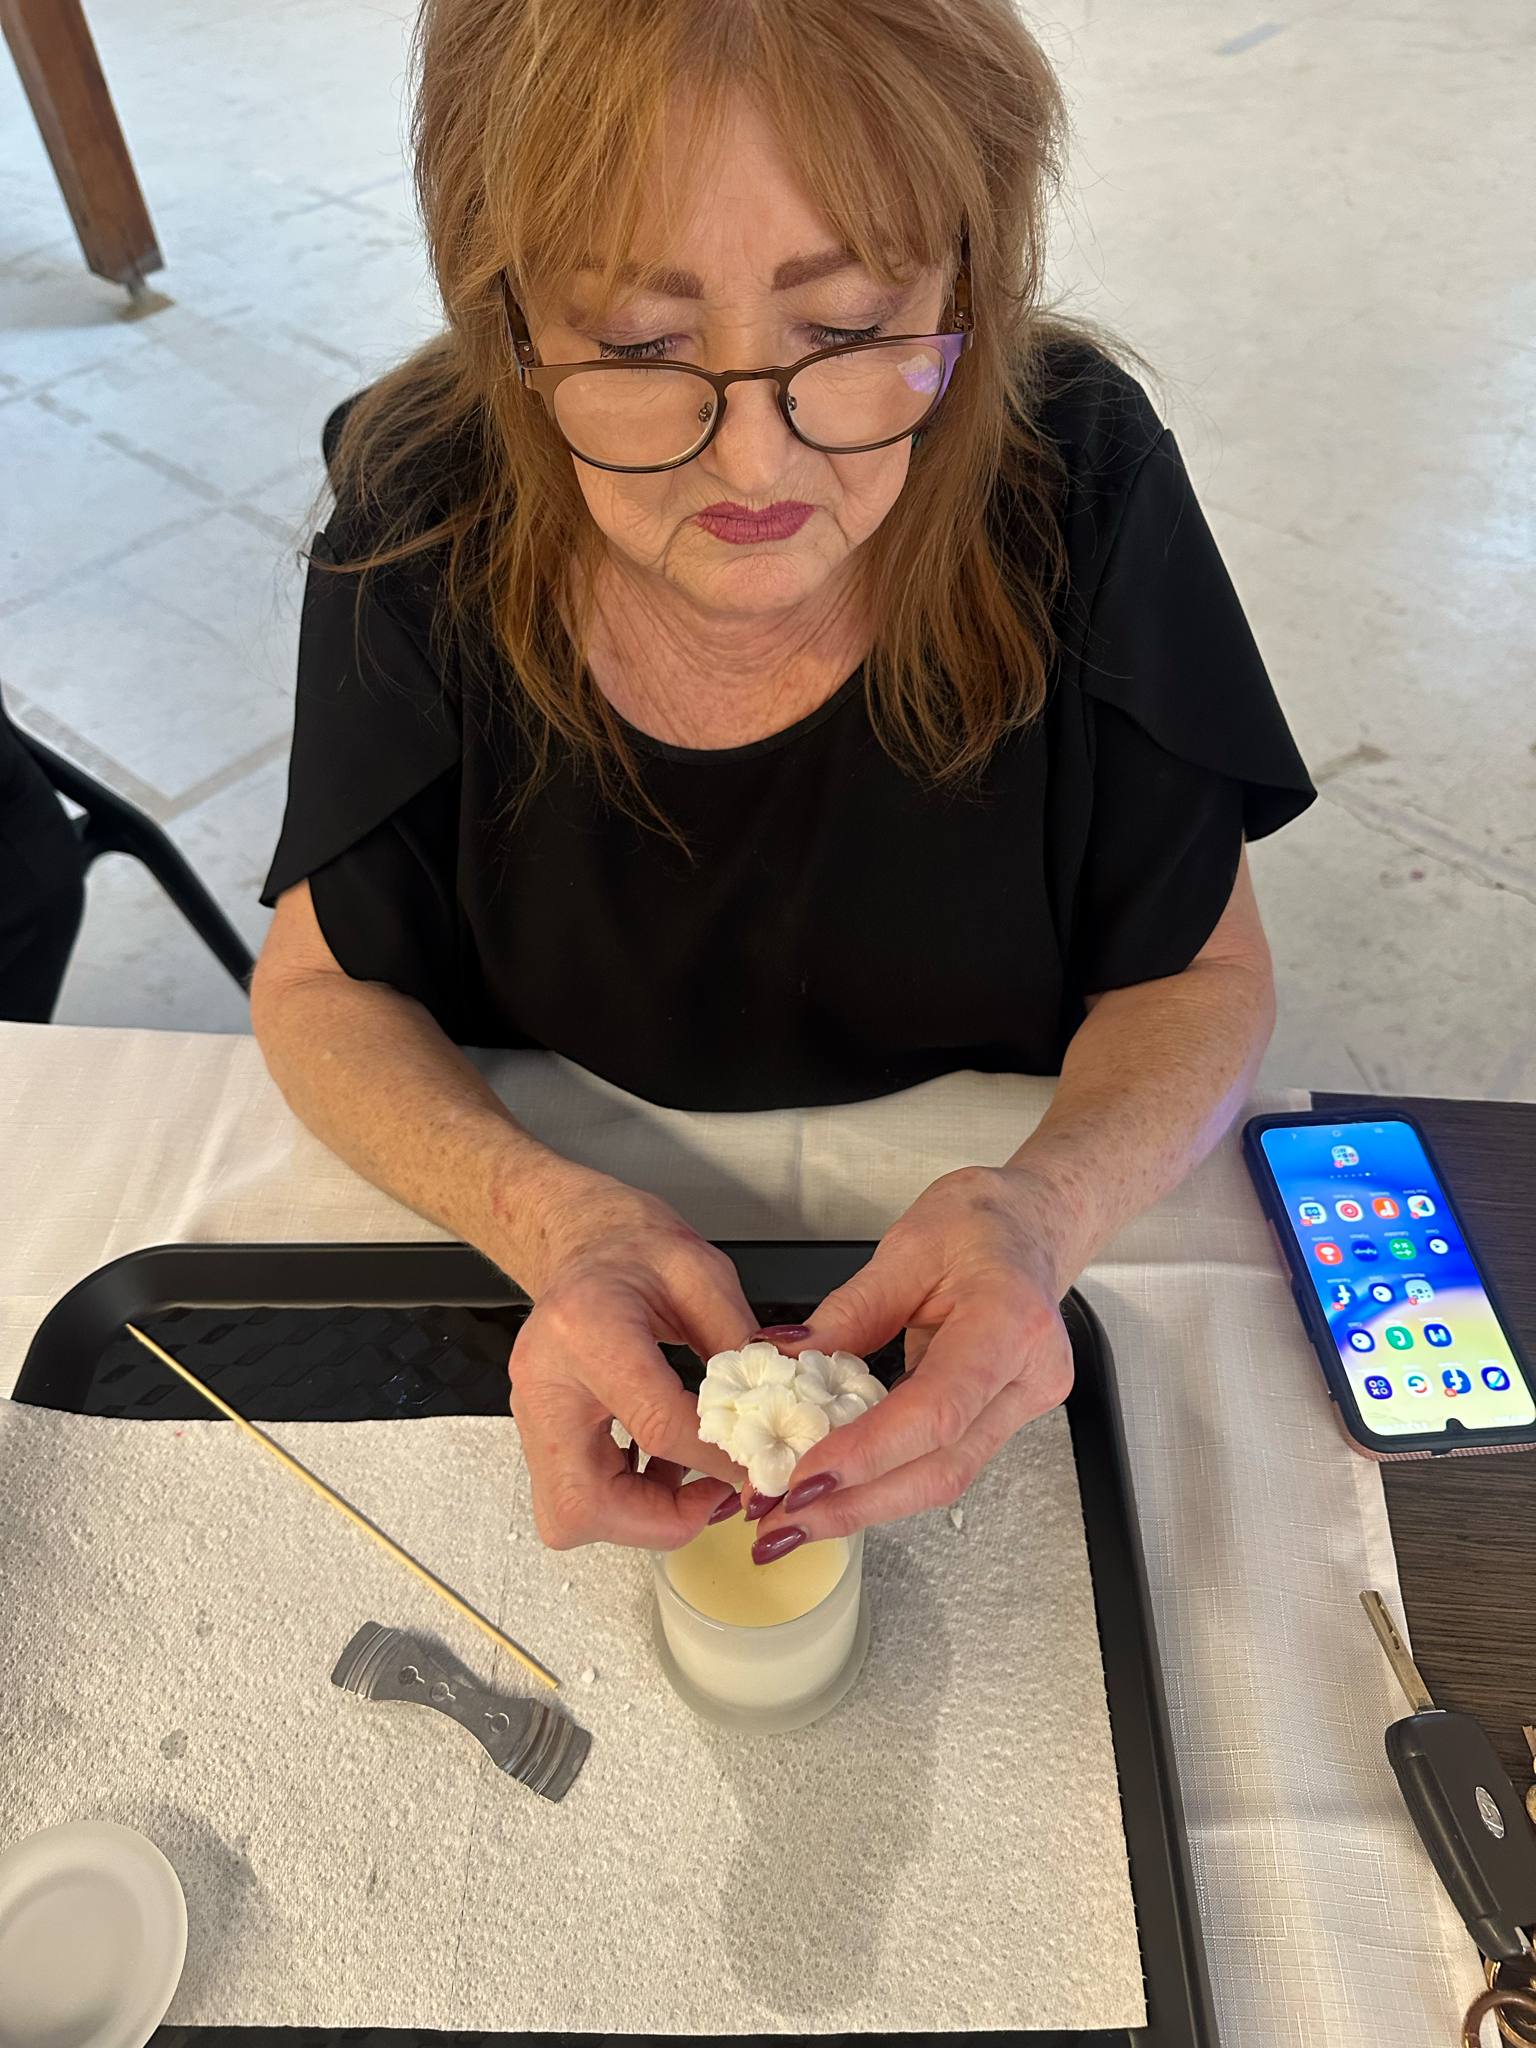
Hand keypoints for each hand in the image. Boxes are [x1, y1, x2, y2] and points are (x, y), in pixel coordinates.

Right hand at [504, 1167, 751, 1549]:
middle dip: (659, 1519)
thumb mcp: (703, 1274)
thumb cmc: (631, 1244)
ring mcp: (532, 1413)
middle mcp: (545, 1381)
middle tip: (714, 1496)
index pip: (654, 1424)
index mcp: (587, 1329)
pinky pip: (573, 1496)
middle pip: (584, 1502)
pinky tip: (663, 1464)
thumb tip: (775, 1409)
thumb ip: (740, 1343)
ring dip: (641, 1516)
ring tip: (693, 1478)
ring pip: (570, 1515)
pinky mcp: (537, 1432)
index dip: (715, 1460)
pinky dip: (624, 1500)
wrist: (577, 1235)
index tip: (758, 1468)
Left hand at [750, 1165, 1073, 1558]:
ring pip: (944, 1477)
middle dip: (856, 1503)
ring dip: (865, 1504)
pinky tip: (834, 1490)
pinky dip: (884, 1479)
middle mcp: (1029, 1376)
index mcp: (1009, 1322)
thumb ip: (848, 1313)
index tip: (802, 1479)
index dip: (867, 1452)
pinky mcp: (1004, 1418)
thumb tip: (781, 1362)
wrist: (1034, 1223)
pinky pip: (943, 1460)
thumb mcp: (906, 1249)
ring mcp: (1024, 1404)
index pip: (936, 1409)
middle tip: (780, 1522)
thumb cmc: (980, 1222)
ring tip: (793, 1517)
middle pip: (943, 1466)